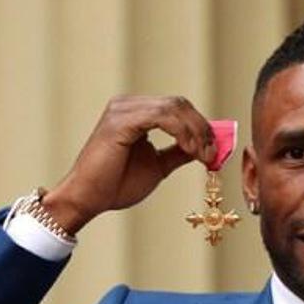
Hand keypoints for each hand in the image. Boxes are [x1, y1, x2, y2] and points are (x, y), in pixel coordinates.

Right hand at [41, 95, 215, 233]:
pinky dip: (181, 132)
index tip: (215, 152)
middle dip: (202, 129)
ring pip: (173, 108)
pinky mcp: (120, 121)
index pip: (178, 107)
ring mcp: (123, 110)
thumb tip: (205, 148)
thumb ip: (178, 153)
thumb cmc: (116, 184)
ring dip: (195, 132)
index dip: (201, 127)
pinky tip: (189, 150)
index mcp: (137, 112)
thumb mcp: (158, 166)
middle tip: (213, 155)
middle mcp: (129, 105)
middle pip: (179, 104)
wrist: (88, 199)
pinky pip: (161, 117)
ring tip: (203, 156)